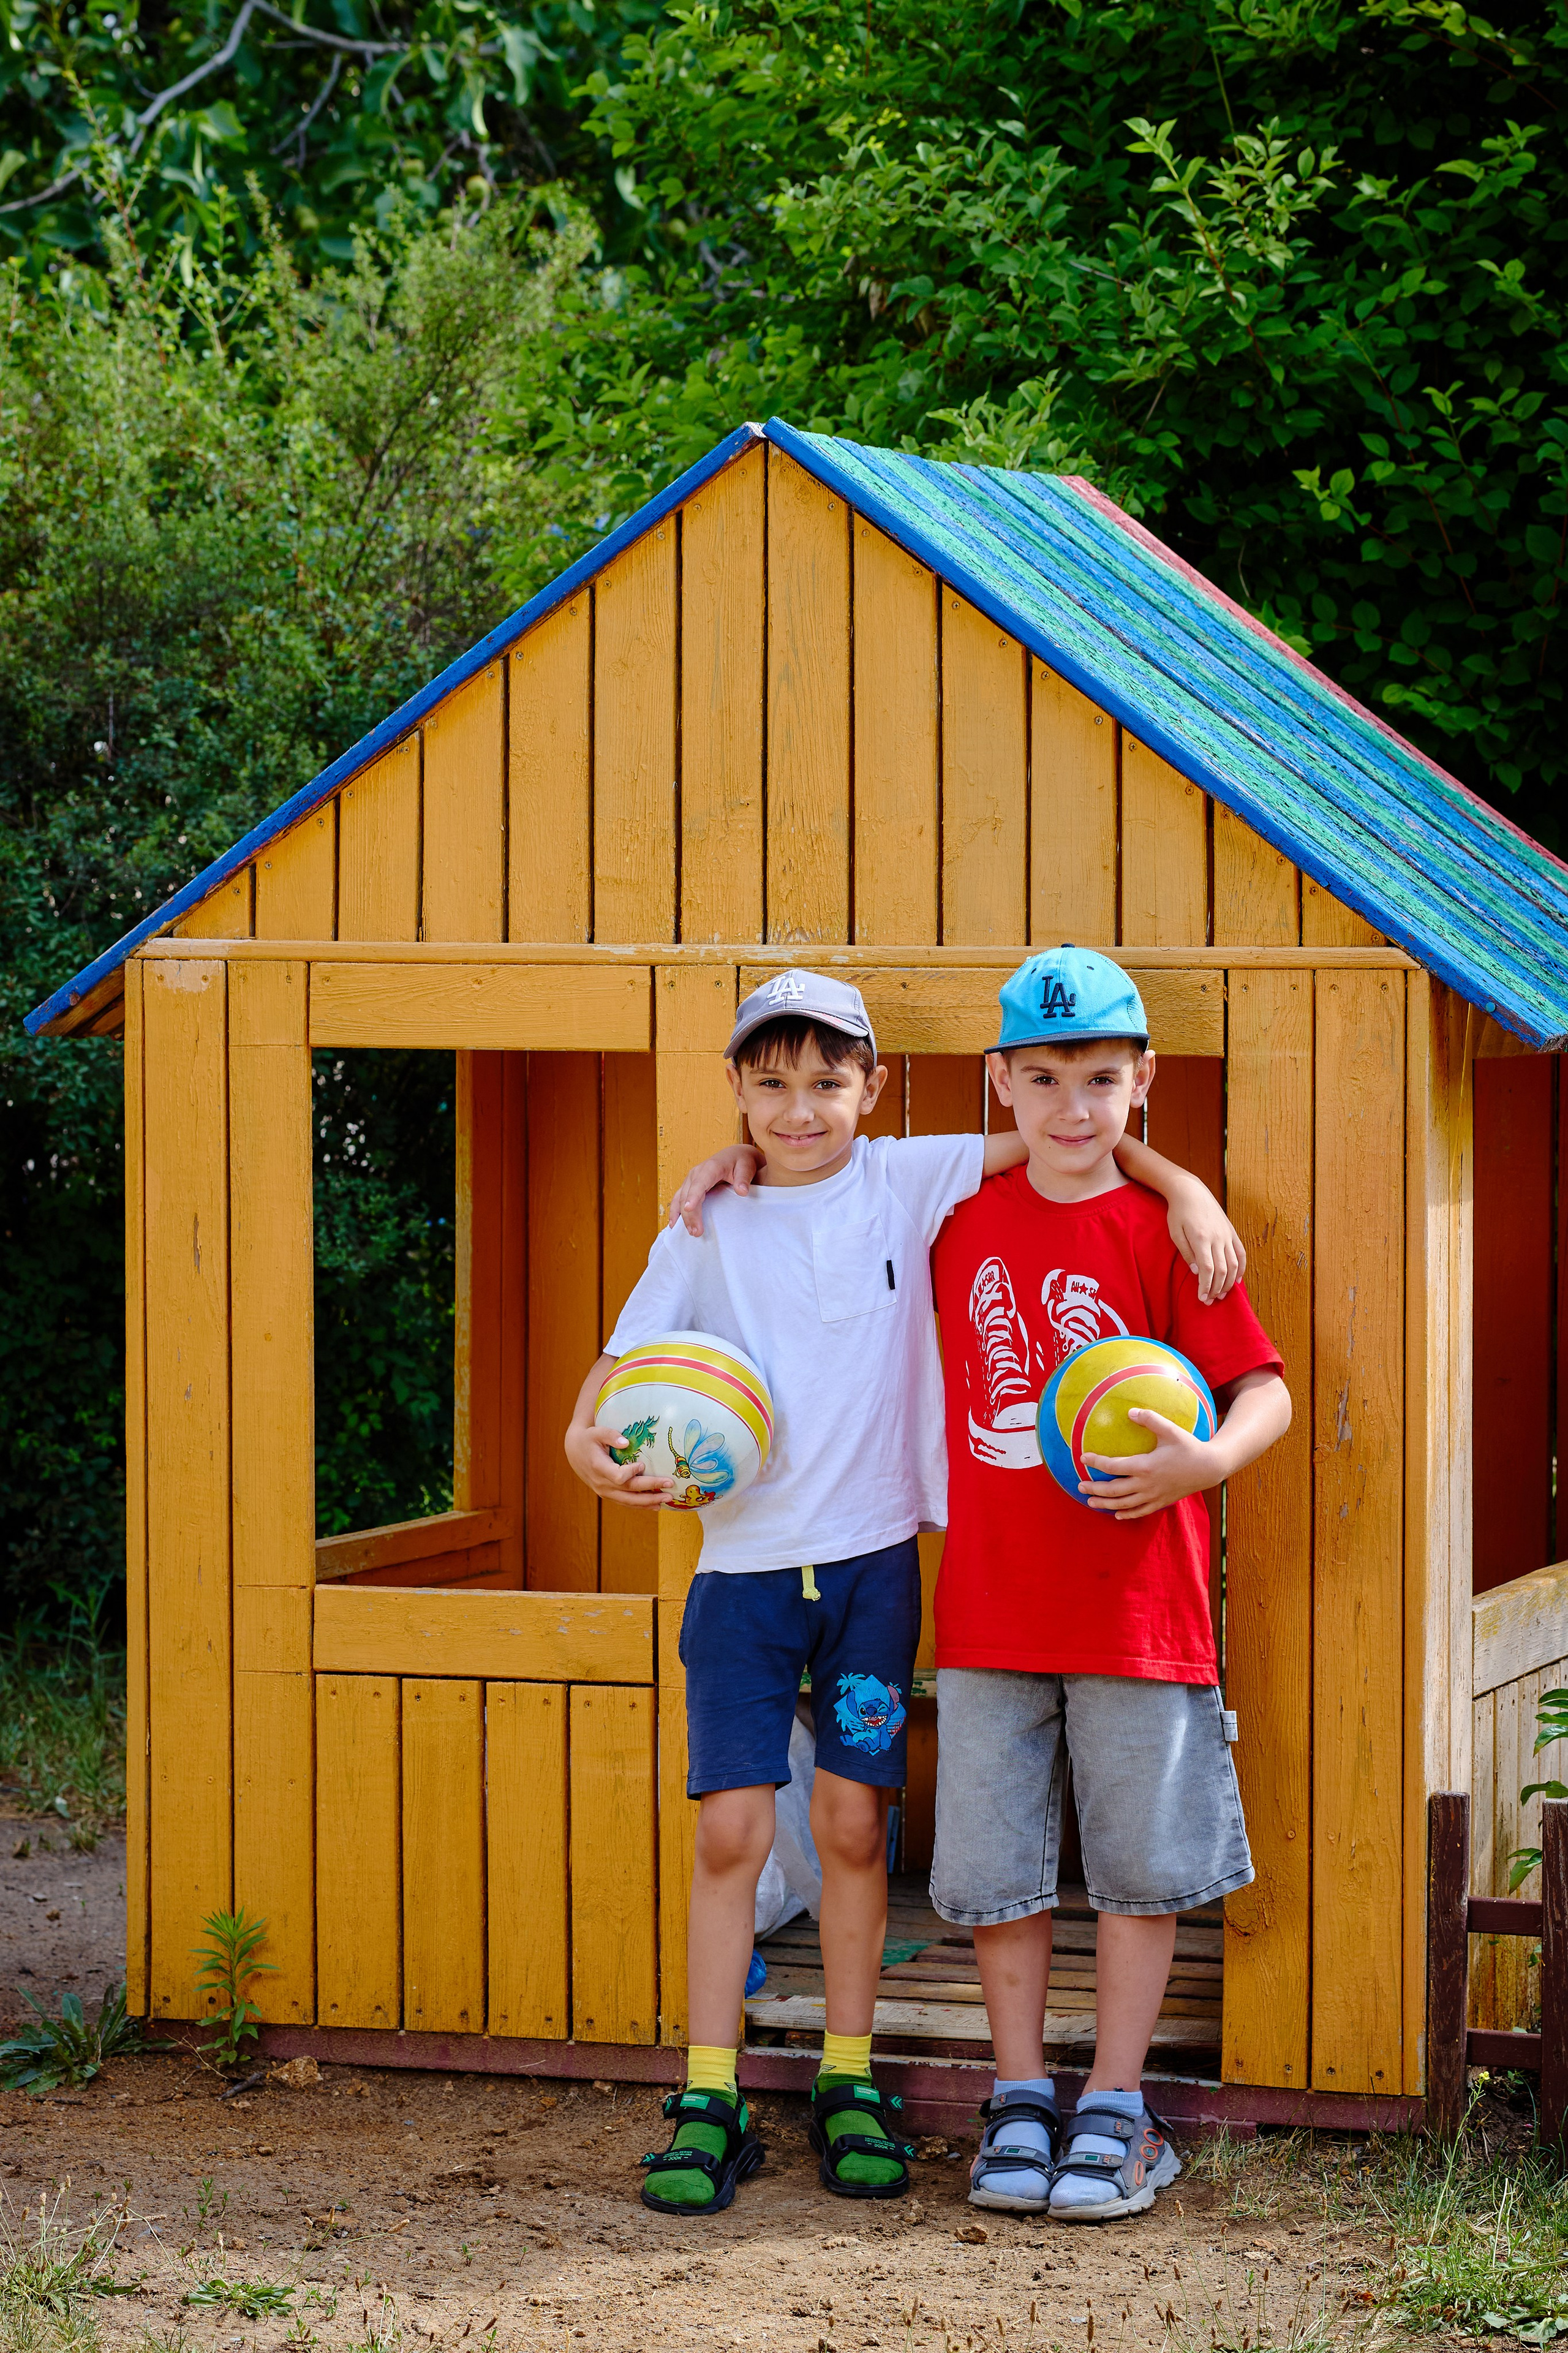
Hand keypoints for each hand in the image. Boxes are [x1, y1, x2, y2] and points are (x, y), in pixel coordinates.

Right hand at [564, 1419, 673, 1508]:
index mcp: (599, 1467)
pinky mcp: (608, 1494)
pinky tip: (655, 1505)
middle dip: (651, 1490)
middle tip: (670, 1487)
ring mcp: (604, 1491)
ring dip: (649, 1502)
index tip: (643, 1464)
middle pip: (629, 1492)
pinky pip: (626, 1503)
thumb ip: (611, 1435)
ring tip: (667, 1500)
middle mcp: (602, 1483)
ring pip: (629, 1502)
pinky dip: (641, 1505)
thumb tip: (626, 1442)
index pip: (618, 1476)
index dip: (631, 1473)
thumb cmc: (588, 1439)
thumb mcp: (597, 1432)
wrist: (575, 1452)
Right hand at [667, 1142, 761, 1235]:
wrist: (735, 1156)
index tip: (689, 1208)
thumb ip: (744, 1179)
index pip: (700, 1183)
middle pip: (688, 1195)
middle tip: (696, 1232)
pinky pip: (679, 1199)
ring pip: (681, 1199)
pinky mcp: (689, 1186)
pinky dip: (675, 1211)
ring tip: (689, 1232)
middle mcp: (696, 1173)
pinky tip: (673, 1224)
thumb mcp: (746, 1167)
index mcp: (710, 1167)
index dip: (693, 1196)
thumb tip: (742, 1191)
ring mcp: (691, 1180)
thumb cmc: (741, 1162)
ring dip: (682, 1216)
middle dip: (690, 1214)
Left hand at [1080, 1406, 1221, 1521]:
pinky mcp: (1161, 1502)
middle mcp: (1147, 1484)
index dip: (1096, 1462)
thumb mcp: (1170, 1430)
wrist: (1209, 1468)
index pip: (1114, 1466)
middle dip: (1095, 1489)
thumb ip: (1150, 1419)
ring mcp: (1154, 1496)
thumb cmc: (1189, 1447)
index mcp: (1145, 1466)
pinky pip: (1140, 1512)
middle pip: (1114, 1490)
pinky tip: (1117, 1515)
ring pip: (1124, 1504)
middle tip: (1080, 1486)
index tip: (1082, 1457)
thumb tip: (1130, 1411)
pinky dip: (1127, 1514)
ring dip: (1105, 1504)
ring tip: (1090, 1503)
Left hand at [1165, 1188, 1245, 1304]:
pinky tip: (1237, 1280)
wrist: (1191, 1191)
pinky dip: (1241, 1268)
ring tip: (1222, 1294)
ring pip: (1234, 1264)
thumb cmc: (1178, 1212)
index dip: (1206, 1286)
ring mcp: (1227, 1234)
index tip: (1202, 1298)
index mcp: (1201, 1238)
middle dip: (1216, 1289)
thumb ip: (1186, 1254)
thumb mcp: (1175, 1233)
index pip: (1207, 1269)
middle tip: (1210, 1301)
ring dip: (1229, 1282)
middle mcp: (1217, 1237)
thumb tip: (1197, 1273)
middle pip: (1222, 1270)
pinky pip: (1241, 1253)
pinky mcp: (1232, 1232)